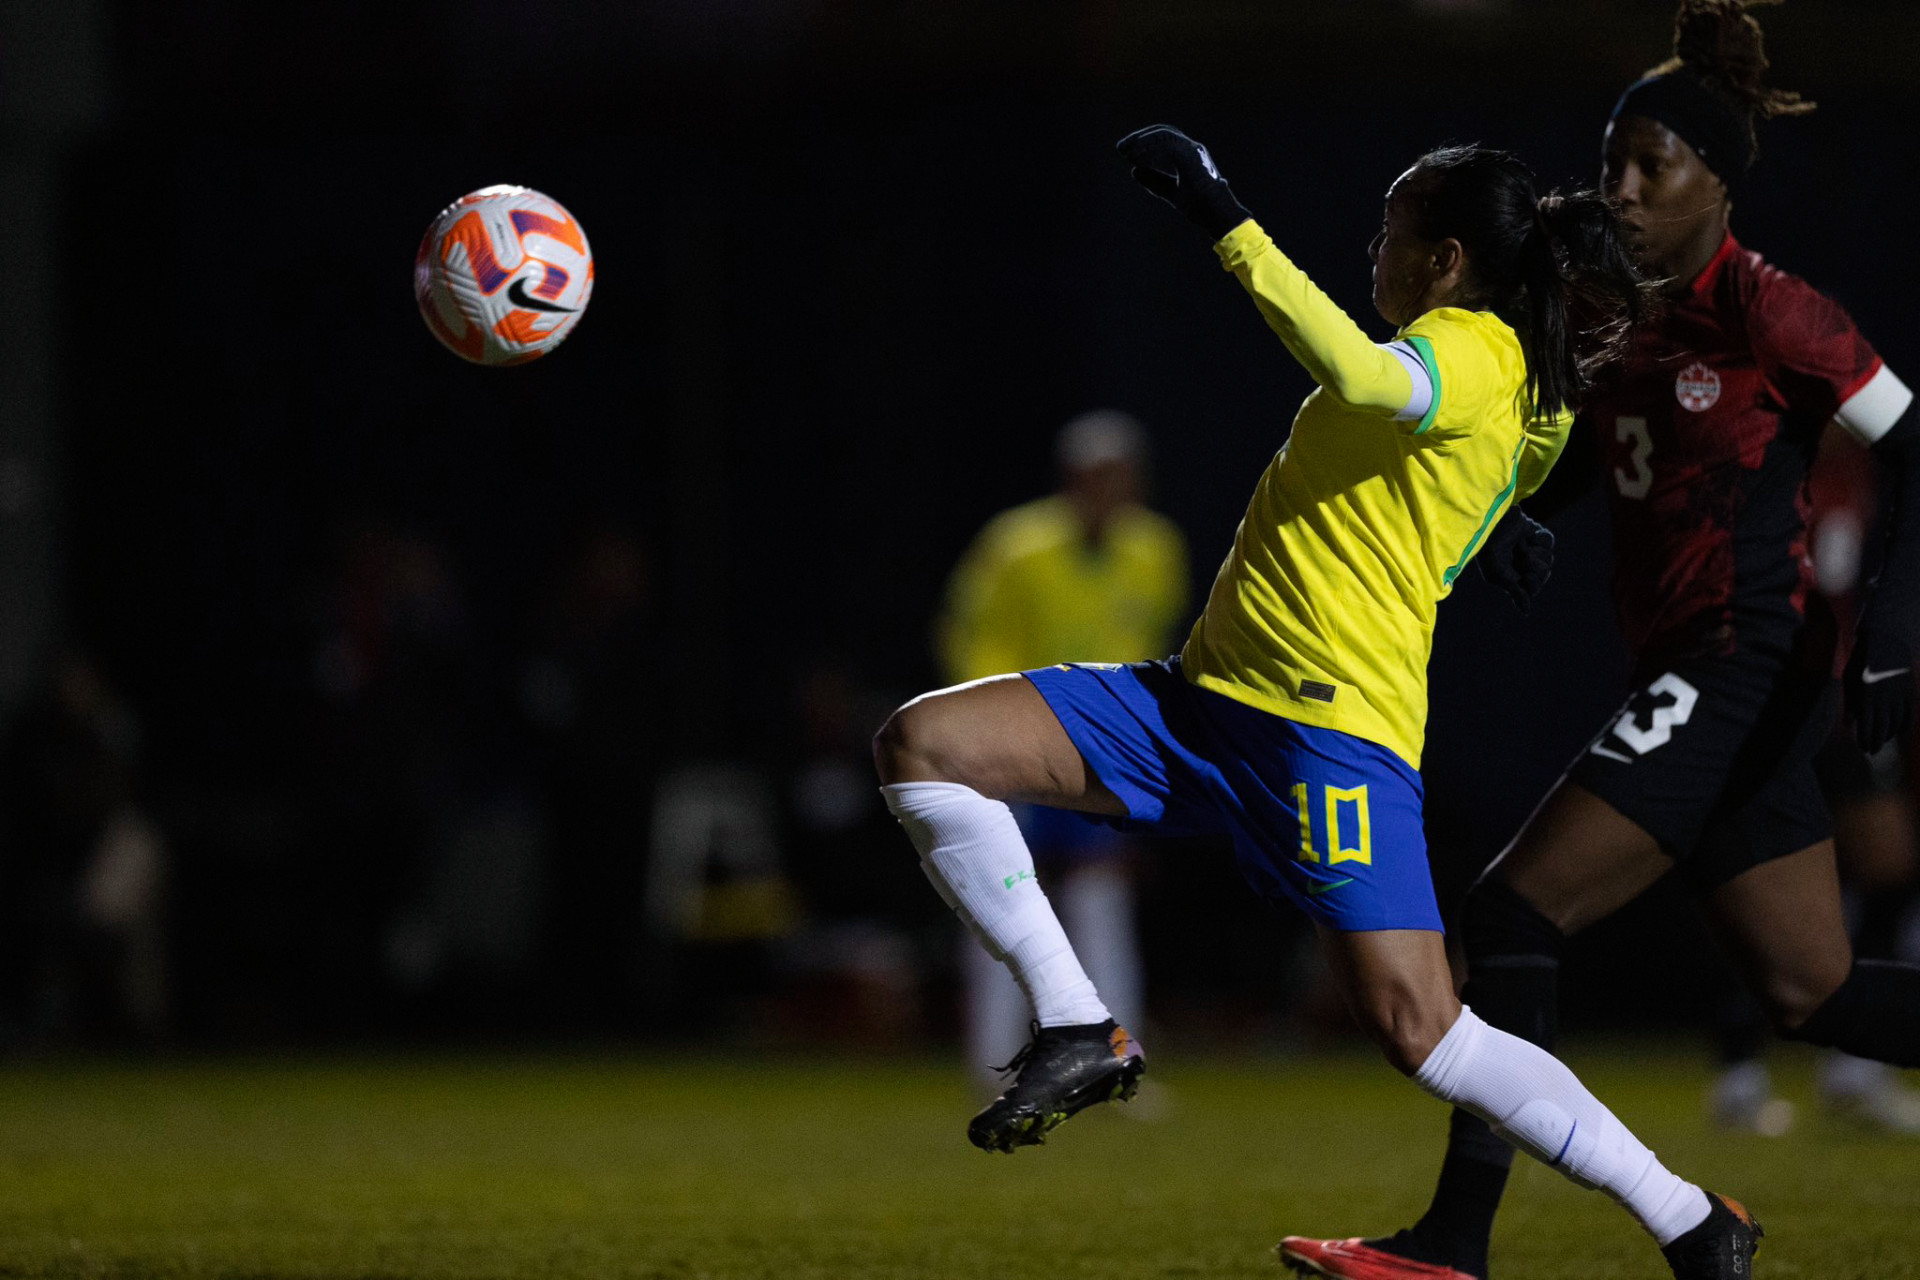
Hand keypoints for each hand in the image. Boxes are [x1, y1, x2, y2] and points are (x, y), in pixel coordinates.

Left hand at [1115, 124, 1252, 240]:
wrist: (1214, 215)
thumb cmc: (1198, 206)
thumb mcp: (1169, 191)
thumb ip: (1154, 180)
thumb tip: (1134, 170)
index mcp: (1188, 154)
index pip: (1163, 138)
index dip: (1143, 141)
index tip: (1124, 152)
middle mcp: (1191, 148)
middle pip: (1162, 132)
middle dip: (1140, 138)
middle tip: (1120, 148)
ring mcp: (1193, 150)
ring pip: (1164, 135)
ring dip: (1143, 142)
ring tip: (1127, 155)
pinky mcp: (1191, 156)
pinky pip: (1167, 145)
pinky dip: (1150, 150)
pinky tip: (1137, 160)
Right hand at [1476, 506, 1553, 612]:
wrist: (1489, 525)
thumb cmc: (1489, 553)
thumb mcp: (1499, 577)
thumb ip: (1516, 593)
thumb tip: (1527, 612)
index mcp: (1513, 577)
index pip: (1534, 587)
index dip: (1533, 584)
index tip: (1523, 576)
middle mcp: (1522, 564)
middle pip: (1544, 573)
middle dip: (1534, 567)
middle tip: (1519, 558)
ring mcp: (1530, 548)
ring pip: (1548, 559)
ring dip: (1535, 554)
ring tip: (1520, 547)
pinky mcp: (1535, 532)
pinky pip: (1548, 542)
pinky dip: (1539, 540)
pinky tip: (1527, 537)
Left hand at [1846, 621, 1914, 753]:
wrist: (1885, 643)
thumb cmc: (1861, 663)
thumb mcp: (1850, 681)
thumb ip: (1850, 703)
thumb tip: (1850, 724)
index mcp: (1866, 697)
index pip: (1867, 727)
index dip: (1865, 740)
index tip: (1863, 748)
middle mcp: (1884, 699)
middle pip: (1882, 729)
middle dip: (1876, 742)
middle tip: (1872, 751)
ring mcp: (1899, 696)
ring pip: (1897, 723)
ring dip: (1889, 735)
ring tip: (1882, 740)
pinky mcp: (1910, 692)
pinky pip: (1910, 715)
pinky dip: (1905, 725)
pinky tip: (1898, 730)